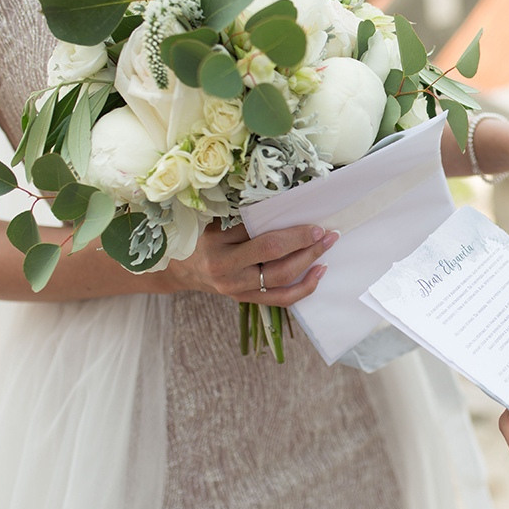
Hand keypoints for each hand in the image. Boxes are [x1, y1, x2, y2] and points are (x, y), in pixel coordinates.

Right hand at [164, 223, 337, 304]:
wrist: (180, 269)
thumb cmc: (200, 237)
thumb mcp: (214, 223)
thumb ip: (244, 219)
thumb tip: (286, 209)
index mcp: (219, 251)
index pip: (264, 244)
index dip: (294, 236)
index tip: (314, 226)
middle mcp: (229, 275)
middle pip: (277, 265)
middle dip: (307, 250)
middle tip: (328, 235)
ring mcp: (238, 291)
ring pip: (282, 284)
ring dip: (309, 267)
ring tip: (327, 251)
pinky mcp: (246, 300)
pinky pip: (280, 299)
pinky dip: (302, 288)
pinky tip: (317, 274)